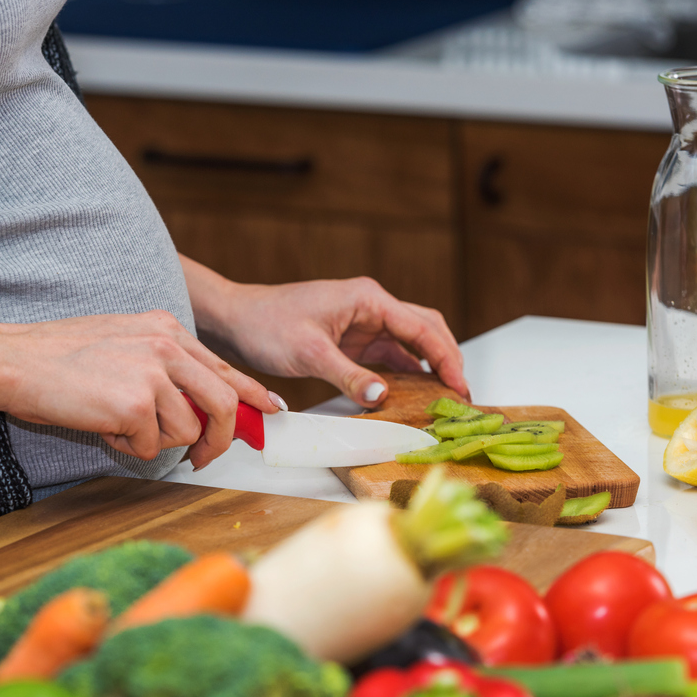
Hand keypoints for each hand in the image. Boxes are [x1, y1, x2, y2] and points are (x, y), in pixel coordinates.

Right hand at [1, 311, 279, 467]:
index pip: (225, 366)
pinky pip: (152, 446)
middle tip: (204, 460)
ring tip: (119, 425)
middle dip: (220, 441)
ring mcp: (153, 373)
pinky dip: (128, 448)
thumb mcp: (125, 342)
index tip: (270, 410)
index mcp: (167, 329)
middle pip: (225, 403)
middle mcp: (167, 346)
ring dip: (156, 442)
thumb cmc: (61, 358)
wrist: (15, 360)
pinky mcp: (135, 403)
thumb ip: (166, 364)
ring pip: (187, 431)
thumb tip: (202, 403)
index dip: (252, 394)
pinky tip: (102, 427)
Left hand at [199, 274, 468, 407]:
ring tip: (445, 397)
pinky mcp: (352, 339)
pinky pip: (389, 355)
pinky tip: (414, 393)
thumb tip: (383, 395)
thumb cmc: (266, 325)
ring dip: (429, 367)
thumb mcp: (310, 353)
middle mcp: (371, 306)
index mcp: (368, 299)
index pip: (422, 328)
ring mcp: (363, 322)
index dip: (446, 358)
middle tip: (460, 394)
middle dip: (447, 359)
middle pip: (425, 330)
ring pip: (411, 343)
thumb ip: (349, 375)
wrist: (236, 320)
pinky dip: (405, 373)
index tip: (460, 386)